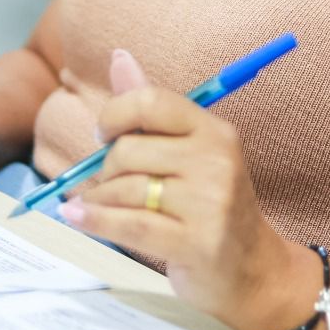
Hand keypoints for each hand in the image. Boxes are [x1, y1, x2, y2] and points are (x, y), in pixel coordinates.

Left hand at [61, 51, 307, 329]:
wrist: (253, 271)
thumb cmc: (210, 208)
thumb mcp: (189, 153)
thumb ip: (150, 110)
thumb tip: (119, 57)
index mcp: (214, 131)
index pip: (152, 101)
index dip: (115, 114)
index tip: (103, 134)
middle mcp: (217, 160)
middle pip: (130, 150)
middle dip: (104, 169)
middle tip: (103, 183)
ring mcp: (211, 203)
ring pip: (126, 188)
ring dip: (97, 200)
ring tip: (91, 207)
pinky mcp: (198, 242)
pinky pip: (130, 224)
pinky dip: (95, 220)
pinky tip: (76, 217)